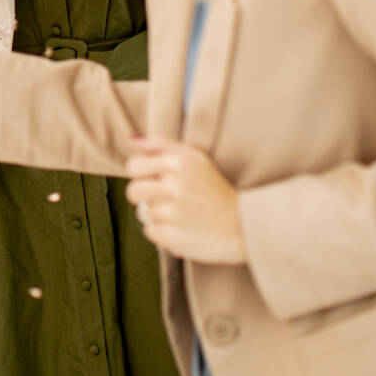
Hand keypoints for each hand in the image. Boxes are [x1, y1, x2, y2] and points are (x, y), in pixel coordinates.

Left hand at [125, 136, 245, 264]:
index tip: (156, 180)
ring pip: (143, 212)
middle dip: (145, 196)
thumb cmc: (217, 188)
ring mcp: (172, 212)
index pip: (133, 166)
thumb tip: (130, 139)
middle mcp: (174, 185)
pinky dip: (162, 232)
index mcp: (178, 162)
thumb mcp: (196, 157)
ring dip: (158, 215)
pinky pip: (150, 231)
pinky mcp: (171, 236)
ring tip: (181, 214)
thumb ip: (161, 145)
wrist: (245, 226)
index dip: (142, 175)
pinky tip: (182, 228)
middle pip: (133, 191)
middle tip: (167, 199)